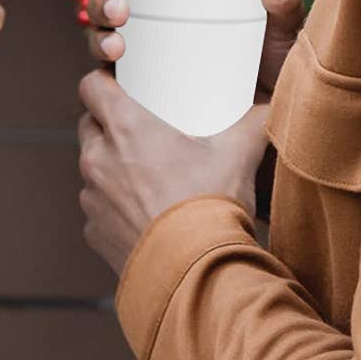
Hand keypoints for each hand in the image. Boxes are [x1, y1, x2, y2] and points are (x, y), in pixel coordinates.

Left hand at [76, 69, 269, 276]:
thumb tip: (270, 108)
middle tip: (140, 131)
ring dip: (111, 167)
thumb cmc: (209, 209)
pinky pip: (98, 210)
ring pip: (92, 169)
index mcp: (126, 129)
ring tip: (145, 175)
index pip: (91, 87)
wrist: (195, 276)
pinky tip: (143, 214)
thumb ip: (254, 123)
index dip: (103, 83)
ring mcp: (93, 199)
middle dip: (108, 125)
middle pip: (90, 125)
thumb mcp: (237, 155)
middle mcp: (100, 160)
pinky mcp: (95, 234)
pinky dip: (114, 208)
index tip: (119, 86)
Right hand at [85, 0, 305, 101]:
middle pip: (108, 3)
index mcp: (178, 1)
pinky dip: (102, 75)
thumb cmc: (276, 80)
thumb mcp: (281, 39)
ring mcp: (145, 63)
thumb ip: (287, 8)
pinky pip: (108, 83)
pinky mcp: (140, 99)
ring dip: (98, 35)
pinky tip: (112, 74)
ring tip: (116, 46)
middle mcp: (153, 27)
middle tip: (119, 9)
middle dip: (100, 1)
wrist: (272, 138)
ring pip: (102, 37)